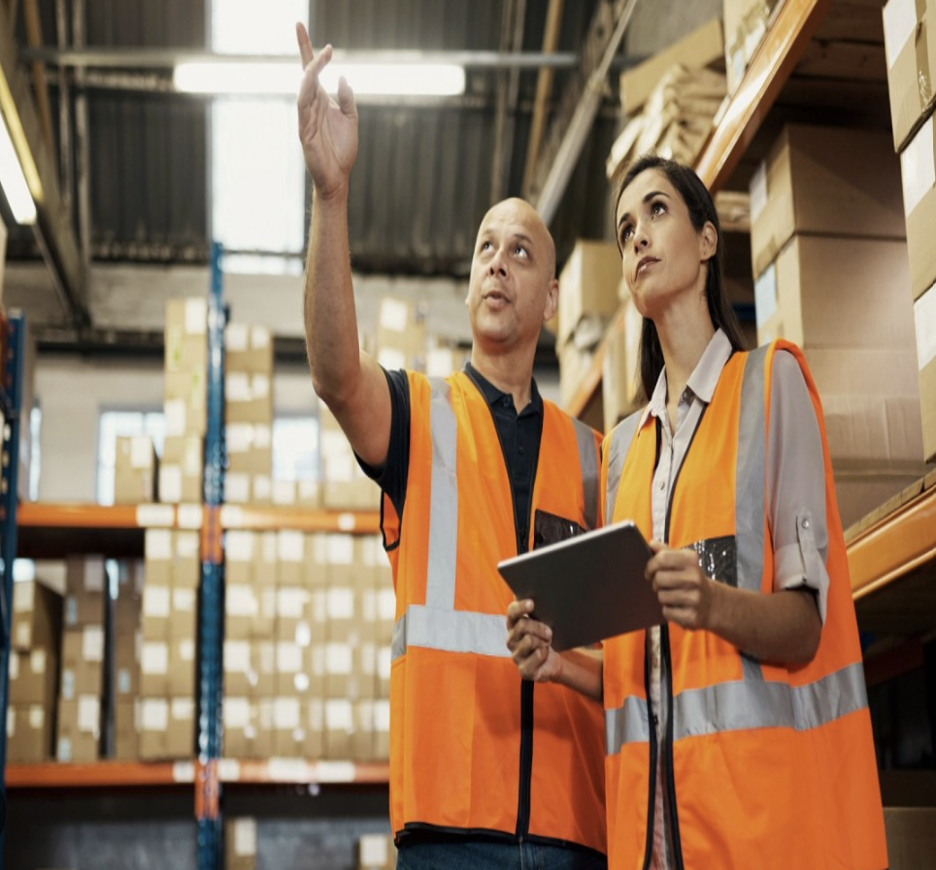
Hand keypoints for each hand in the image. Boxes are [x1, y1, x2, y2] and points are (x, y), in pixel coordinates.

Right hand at [296, 22, 358, 198]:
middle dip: (304, 50)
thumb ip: (347, 99)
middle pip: (305, 73)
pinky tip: (311, 79)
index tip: (304, 29)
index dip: (308, 50)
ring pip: (303, 87)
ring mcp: (305, 117)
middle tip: (301, 26)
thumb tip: (344, 77)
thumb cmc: (342, 150)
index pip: (311, 71)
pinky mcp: (303, 130)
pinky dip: (306, 91)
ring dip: (310, 70)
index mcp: (321, 101)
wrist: (338, 177)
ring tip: (318, 56)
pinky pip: (302, 106)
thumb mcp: (351, 119)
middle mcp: (311, 105)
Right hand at [506, 599, 560, 682]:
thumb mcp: (541, 623)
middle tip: (549, 632)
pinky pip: (537, 656)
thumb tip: (538, 594)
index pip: (512, 612)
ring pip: (530, 640)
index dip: (520, 607)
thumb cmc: (544, 639)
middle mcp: (511, 640)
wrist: (551, 662)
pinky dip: (545, 654)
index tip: (532, 603)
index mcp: (513, 625)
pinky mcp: (523, 670)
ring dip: (543, 641)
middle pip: (522, 625)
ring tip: (546, 644)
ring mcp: (515, 655)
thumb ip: (537, 610)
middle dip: (539, 627)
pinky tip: (545, 655)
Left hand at [646, 541, 715, 630]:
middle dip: (655, 583)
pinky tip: (676, 607)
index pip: (662, 558)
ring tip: (671, 596)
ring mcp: (695, 597)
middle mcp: (695, 578)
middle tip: (661, 585)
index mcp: (691, 560)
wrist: (711, 603)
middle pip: (659, 578)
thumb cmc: (690, 579)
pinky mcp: (692, 615)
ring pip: (661, 596)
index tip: (649, 572)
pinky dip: (667, 611)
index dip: (650, 565)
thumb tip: (651, 543)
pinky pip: (667, 612)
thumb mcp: (682, 561)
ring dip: (662, 597)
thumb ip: (666, 551)